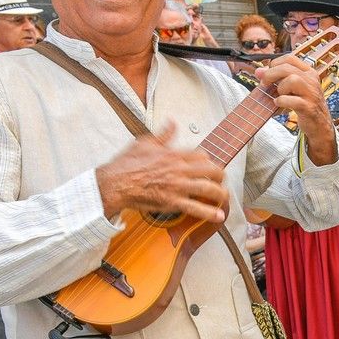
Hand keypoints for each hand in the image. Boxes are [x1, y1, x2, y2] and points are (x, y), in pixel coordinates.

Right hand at [95, 123, 227, 221]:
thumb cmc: (127, 163)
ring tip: (224, 197)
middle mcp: (179, 169)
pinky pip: (195, 207)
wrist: (115, 183)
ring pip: (208, 189)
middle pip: (211, 170)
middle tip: (221, 181)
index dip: (208, 160)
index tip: (208, 165)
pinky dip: (209, 213)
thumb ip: (163, 134)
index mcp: (174, 154)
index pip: (202, 155)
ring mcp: (177, 186)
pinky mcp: (172, 201)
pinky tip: (219, 216)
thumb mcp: (145, 142)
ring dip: (220, 194)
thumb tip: (172, 122)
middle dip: (220, 176)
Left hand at [256, 54, 337, 164]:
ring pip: (293, 80)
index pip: (290, 58)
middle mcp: (312, 80)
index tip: (268, 73)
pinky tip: (279, 104)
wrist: (319, 124)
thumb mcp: (291, 89)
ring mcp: (312, 94)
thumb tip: (258, 71)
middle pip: (287, 68)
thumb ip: (276, 78)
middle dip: (271, 74)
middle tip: (265, 84)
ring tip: (279, 95)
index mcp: (309, 72)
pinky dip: (281, 101)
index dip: (274, 64)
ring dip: (280, 88)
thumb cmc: (303, 104)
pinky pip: (293, 100)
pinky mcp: (309, 108)